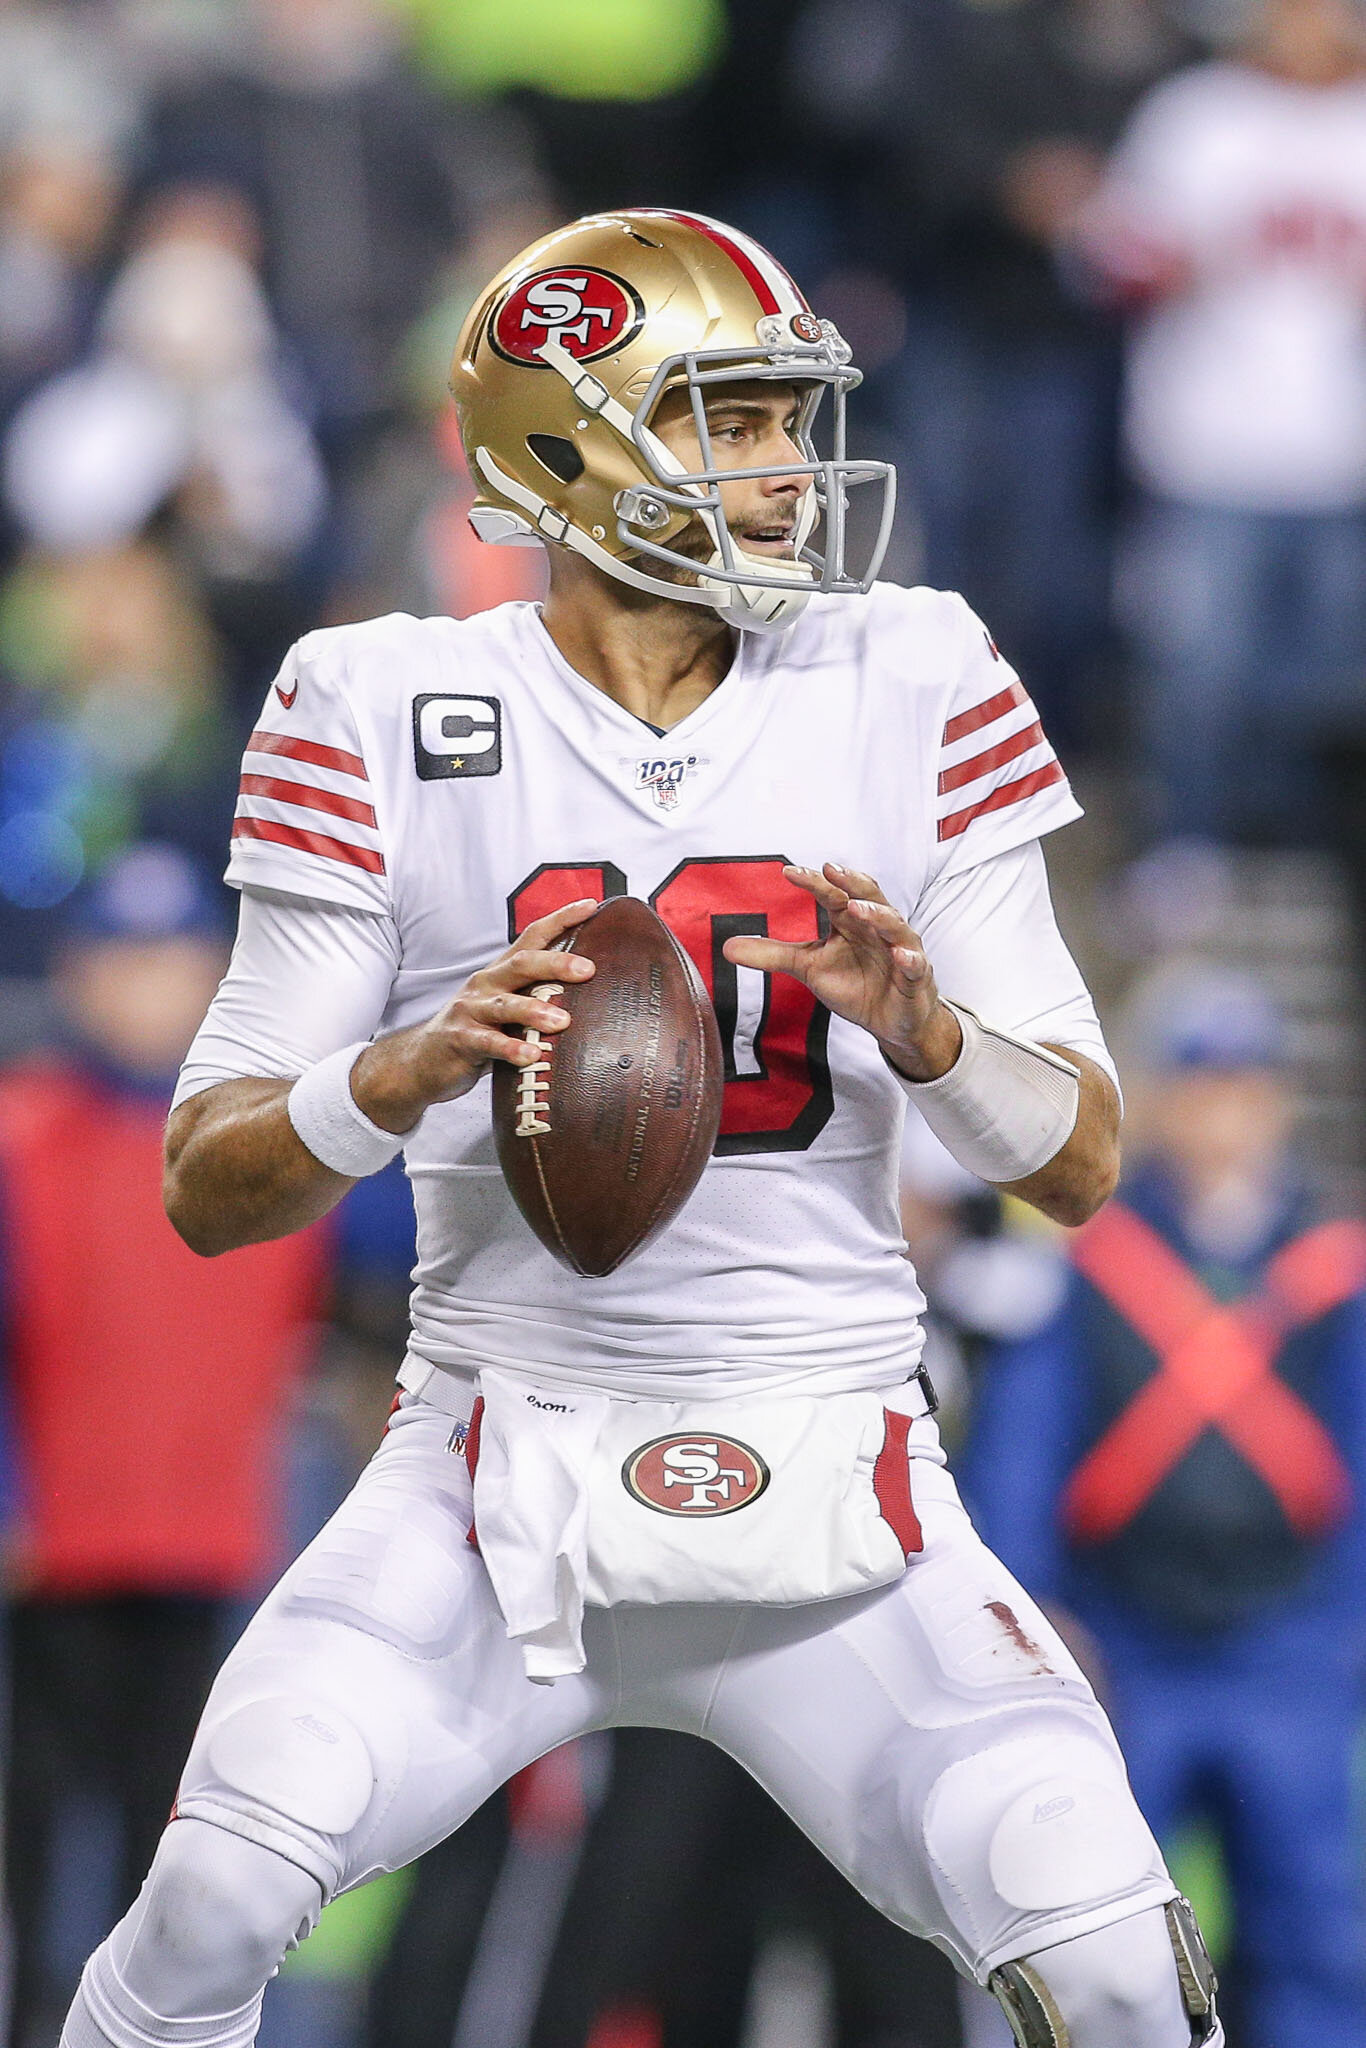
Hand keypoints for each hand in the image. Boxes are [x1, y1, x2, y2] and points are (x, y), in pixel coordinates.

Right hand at [351, 899, 598, 1131]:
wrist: (424, 1059)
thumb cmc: (478, 1031)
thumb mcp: (507, 1007)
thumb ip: (538, 996)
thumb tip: (591, 992)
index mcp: (501, 972)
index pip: (532, 937)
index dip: (560, 919)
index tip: (590, 905)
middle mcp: (485, 984)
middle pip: (521, 964)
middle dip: (555, 963)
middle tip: (587, 969)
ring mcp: (470, 1010)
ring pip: (505, 1004)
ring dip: (535, 1010)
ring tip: (562, 1021)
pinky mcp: (460, 1039)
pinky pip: (488, 1043)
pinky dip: (510, 1049)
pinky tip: (532, 1056)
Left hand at [721, 862, 962, 1081]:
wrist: (891, 1021)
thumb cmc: (856, 985)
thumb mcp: (809, 968)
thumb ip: (773, 955)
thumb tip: (727, 947)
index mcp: (850, 922)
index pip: (832, 894)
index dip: (813, 882)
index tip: (787, 872)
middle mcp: (877, 929)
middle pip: (868, 897)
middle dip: (850, 882)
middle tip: (830, 870)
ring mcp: (900, 950)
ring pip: (894, 925)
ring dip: (876, 914)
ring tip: (855, 907)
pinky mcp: (916, 976)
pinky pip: (916, 964)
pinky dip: (909, 958)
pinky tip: (900, 954)